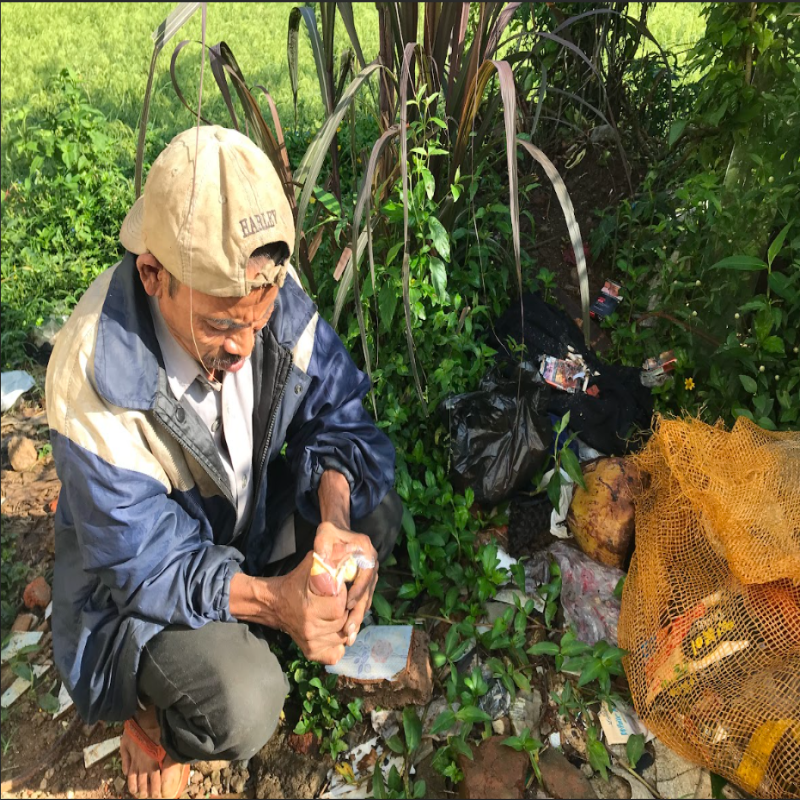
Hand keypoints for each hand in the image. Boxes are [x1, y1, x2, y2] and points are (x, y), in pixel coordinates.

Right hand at [277, 551, 348, 664]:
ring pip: (343, 637)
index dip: (344, 596)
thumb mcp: (311, 564)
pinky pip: (336, 653)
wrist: (274, 604)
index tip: (340, 589)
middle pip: (344, 622)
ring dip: (344, 625)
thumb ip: (329, 557)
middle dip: (346, 610)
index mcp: (310, 608)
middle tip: (340, 601)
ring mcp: (311, 643)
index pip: (340, 605)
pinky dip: (338, 643)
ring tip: (335, 612)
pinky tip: (333, 629)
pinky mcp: (311, 653)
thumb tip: (347, 551)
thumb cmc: (296, 581)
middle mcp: (310, 629)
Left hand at [314, 522, 377, 645]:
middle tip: (348, 632)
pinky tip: (349, 628)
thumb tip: (321, 559)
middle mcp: (372, 562)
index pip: (366, 574)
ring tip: (348, 636)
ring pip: (366, 599)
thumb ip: (322, 545)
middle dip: (358, 613)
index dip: (358, 591)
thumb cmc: (330, 533)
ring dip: (358, 618)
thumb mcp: (324, 534)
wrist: (337, 531)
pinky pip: (363, 599)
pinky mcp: (366, 581)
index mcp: (366, 550)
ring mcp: (371, 572)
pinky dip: (356, 613)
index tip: (347, 606)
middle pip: (368, 591)